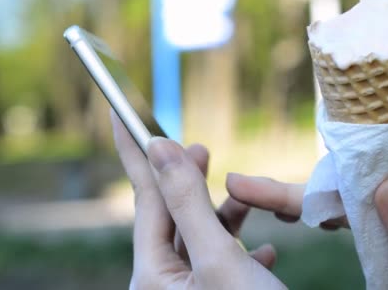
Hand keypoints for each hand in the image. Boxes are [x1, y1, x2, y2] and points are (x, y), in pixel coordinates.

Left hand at [110, 111, 284, 289]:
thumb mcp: (219, 258)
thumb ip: (189, 203)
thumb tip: (160, 148)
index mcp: (154, 276)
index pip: (145, 198)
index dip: (136, 152)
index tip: (122, 115)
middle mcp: (166, 285)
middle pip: (172, 216)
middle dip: (188, 180)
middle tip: (200, 147)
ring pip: (201, 239)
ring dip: (225, 215)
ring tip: (242, 196)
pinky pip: (223, 264)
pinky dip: (242, 250)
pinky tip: (265, 248)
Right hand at [226, 170, 387, 288]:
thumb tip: (380, 183)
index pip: (362, 176)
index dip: (310, 176)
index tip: (262, 178)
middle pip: (339, 189)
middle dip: (288, 188)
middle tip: (238, 185)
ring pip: (337, 208)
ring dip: (295, 202)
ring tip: (250, 197)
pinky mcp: (387, 252)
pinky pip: (348, 231)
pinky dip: (317, 221)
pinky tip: (292, 219)